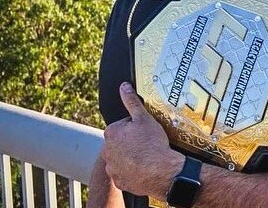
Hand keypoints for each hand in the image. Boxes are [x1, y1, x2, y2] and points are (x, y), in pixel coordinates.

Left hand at [102, 82, 183, 196]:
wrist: (161, 171)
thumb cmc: (152, 144)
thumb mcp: (144, 118)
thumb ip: (132, 101)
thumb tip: (124, 86)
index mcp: (111, 133)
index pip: (123, 125)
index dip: (136, 127)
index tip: (146, 131)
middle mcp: (106, 151)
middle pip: (121, 142)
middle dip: (131, 142)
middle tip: (148, 143)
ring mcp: (112, 168)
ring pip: (122, 158)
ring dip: (131, 157)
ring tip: (148, 156)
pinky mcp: (120, 181)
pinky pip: (125, 173)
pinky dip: (133, 171)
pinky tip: (145, 168)